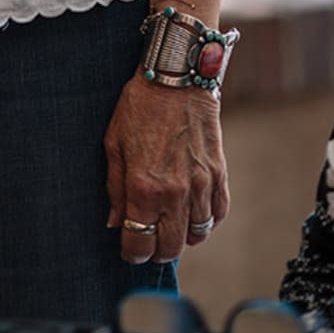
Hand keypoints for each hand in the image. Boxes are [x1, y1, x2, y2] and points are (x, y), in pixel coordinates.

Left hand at [104, 79, 228, 267]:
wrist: (177, 79)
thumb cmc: (139, 107)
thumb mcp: (113, 144)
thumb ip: (115, 188)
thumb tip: (116, 222)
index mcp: (143, 186)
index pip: (140, 241)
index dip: (133, 253)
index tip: (130, 252)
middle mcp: (175, 191)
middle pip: (171, 246)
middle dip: (157, 252)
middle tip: (148, 245)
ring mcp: (201, 184)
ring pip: (197, 234)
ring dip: (182, 238)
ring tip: (170, 229)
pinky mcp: (219, 173)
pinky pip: (218, 213)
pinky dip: (207, 221)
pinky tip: (193, 216)